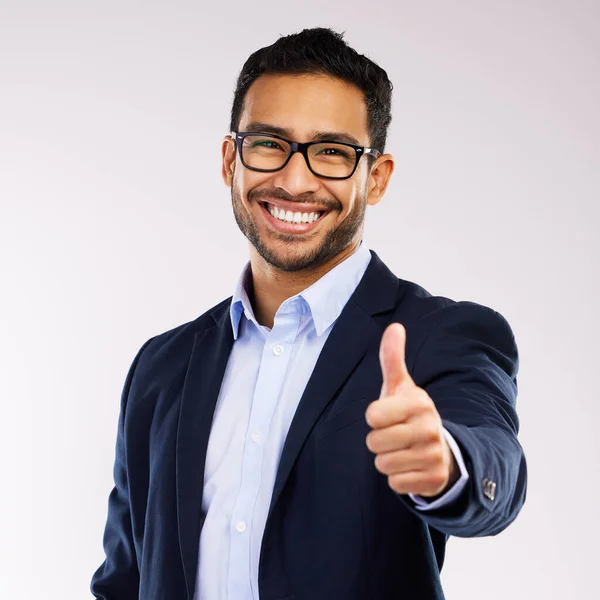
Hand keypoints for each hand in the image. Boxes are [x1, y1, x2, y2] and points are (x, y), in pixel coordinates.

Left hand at [365, 322, 458, 497]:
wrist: (440, 449)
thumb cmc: (409, 413)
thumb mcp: (401, 387)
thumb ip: (393, 358)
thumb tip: (394, 326)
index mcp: (419, 403)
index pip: (372, 415)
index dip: (375, 417)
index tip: (388, 415)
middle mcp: (430, 428)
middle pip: (374, 442)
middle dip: (378, 441)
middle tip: (395, 435)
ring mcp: (434, 456)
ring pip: (382, 464)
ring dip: (387, 460)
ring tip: (402, 450)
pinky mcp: (433, 480)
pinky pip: (395, 484)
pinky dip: (398, 478)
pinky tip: (410, 466)